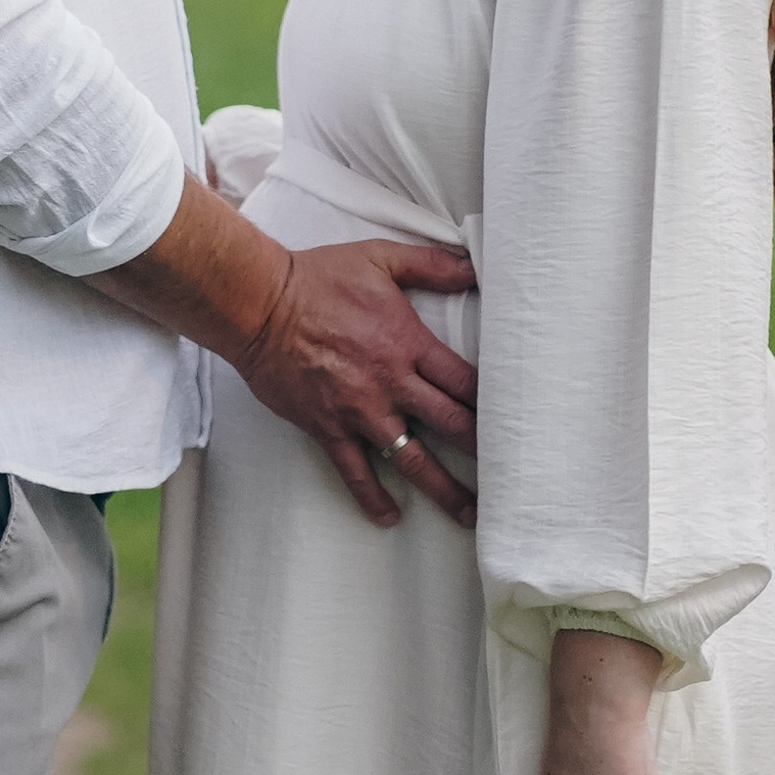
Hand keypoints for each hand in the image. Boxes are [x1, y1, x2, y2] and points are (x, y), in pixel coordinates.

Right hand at [91, 178, 476, 530]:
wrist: (258, 305)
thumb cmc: (318, 279)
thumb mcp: (380, 258)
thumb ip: (430, 266)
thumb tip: (472, 268)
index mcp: (409, 345)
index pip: (466, 383)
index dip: (494, 404)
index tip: (516, 421)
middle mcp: (390, 384)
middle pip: (452, 426)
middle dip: (484, 452)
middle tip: (510, 476)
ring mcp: (359, 412)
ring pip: (412, 459)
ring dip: (443, 489)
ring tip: (469, 515)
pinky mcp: (327, 428)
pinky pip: (355, 472)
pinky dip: (373, 498)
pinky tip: (390, 516)